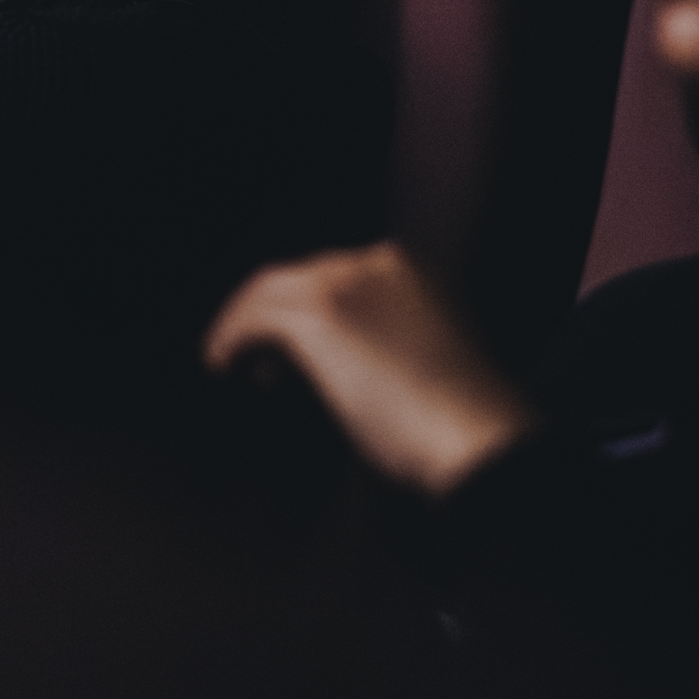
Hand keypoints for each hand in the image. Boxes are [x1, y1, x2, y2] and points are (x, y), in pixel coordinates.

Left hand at [205, 241, 536, 494]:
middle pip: (299, 277)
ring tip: (231, 363)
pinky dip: (231, 336)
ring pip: (269, 290)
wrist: (476, 436)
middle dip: (273, 316)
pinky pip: (254, 316)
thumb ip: (391, 344)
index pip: (335, 274)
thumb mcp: (430, 360)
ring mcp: (346, 283)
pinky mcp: (320, 315)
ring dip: (244, 324)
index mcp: (411, 269)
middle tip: (258, 360)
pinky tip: (222, 363)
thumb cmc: (463, 420)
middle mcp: (376, 263)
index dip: (305, 308)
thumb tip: (351, 365)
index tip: (291, 348)